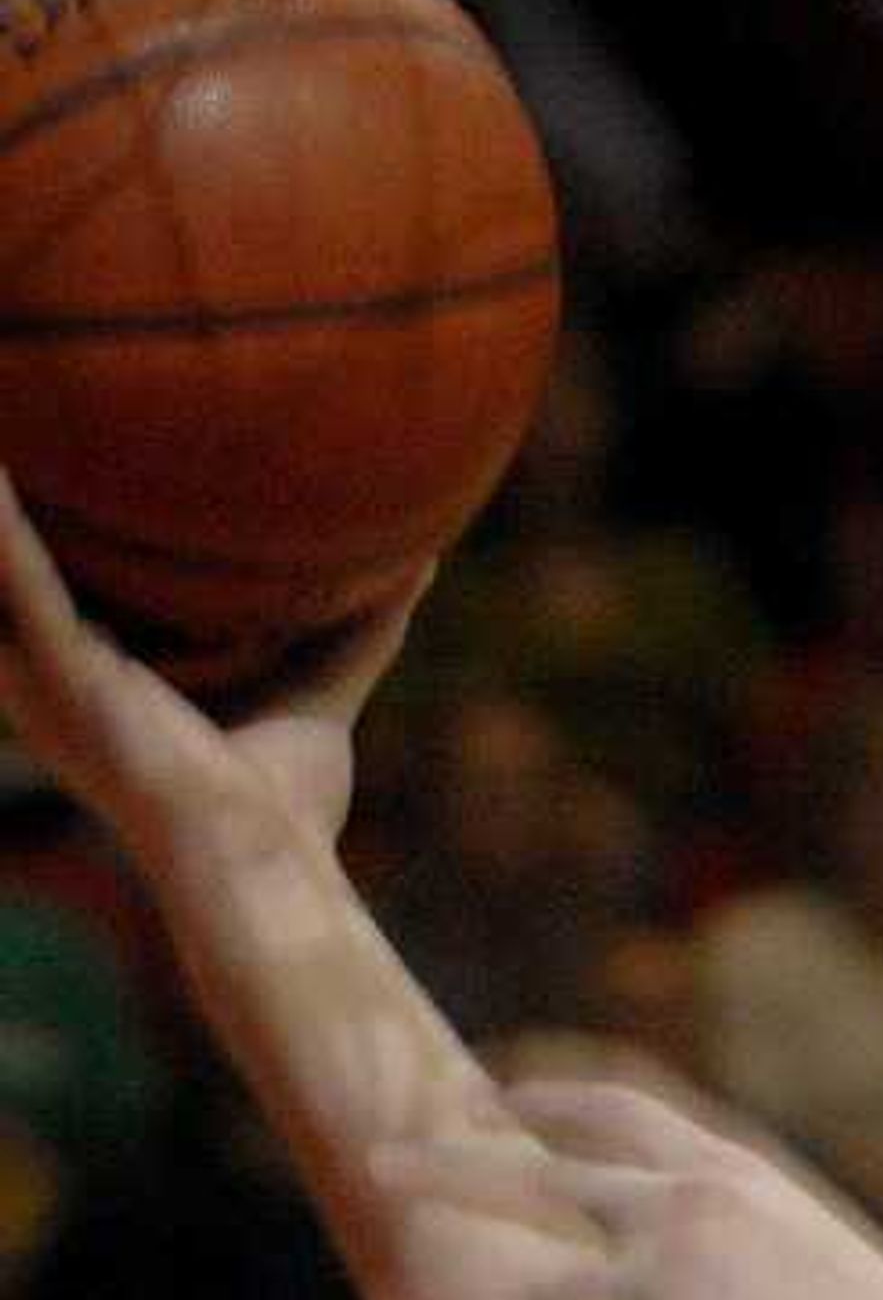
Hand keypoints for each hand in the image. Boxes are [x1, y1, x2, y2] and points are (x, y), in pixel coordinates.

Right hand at [0, 466, 420, 869]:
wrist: (264, 868)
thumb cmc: (286, 805)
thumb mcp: (317, 685)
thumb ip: (357, 622)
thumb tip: (424, 554)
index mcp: (93, 671)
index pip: (50, 572)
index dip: (28, 511)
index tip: (35, 431)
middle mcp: (49, 671)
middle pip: (2, 558)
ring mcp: (45, 676)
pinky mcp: (60, 679)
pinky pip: (21, 583)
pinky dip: (1, 527)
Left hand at [370, 1077, 882, 1299]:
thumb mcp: (812, 1249)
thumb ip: (746, 1240)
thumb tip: (717, 1266)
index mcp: (728, 1169)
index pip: (615, 1110)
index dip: (543, 1100)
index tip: (490, 1095)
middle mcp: (686, 1204)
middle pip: (540, 1178)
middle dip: (451, 1167)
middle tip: (381, 1160)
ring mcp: (671, 1275)